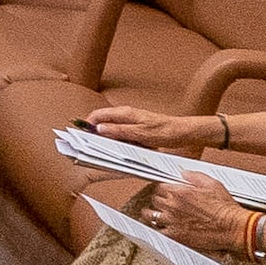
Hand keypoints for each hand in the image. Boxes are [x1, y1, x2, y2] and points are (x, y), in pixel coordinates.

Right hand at [86, 106, 221, 150]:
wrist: (185, 132)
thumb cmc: (166, 131)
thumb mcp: (141, 134)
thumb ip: (119, 131)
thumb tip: (99, 129)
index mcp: (124, 113)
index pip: (97, 115)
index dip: (87, 125)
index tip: (81, 136)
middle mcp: (126, 116)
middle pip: (103, 124)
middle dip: (99, 136)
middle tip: (97, 148)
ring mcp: (131, 122)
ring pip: (114, 132)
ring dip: (114, 142)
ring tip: (119, 151)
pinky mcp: (137, 130)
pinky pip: (125, 137)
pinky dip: (125, 144)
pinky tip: (132, 150)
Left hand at [147, 172, 249, 253]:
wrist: (233, 228)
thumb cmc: (225, 208)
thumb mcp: (212, 184)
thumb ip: (194, 176)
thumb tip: (184, 173)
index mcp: (179, 192)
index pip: (160, 186)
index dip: (162, 188)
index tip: (164, 191)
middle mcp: (172, 205)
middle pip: (155, 200)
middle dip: (158, 200)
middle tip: (161, 202)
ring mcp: (172, 221)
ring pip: (151, 215)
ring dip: (151, 213)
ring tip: (151, 213)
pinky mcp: (176, 235)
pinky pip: (158, 231)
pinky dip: (158, 228)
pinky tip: (159, 227)